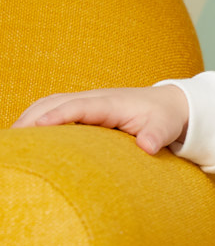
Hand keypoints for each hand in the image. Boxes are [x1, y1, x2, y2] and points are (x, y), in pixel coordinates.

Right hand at [10, 84, 188, 154]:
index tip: (37, 127)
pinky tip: (26, 135)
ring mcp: (86, 102)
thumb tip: (148, 147)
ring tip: (13, 140)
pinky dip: (36, 117)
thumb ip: (157, 136)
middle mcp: (93, 99)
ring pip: (49, 103)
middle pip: (55, 103)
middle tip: (13, 140)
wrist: (167, 104)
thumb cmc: (164, 118)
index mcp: (109, 103)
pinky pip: (54, 108)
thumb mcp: (165, 127)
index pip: (78, 107)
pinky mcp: (83, 109)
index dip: (57, 116)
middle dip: (32, 119)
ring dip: (29, 118)